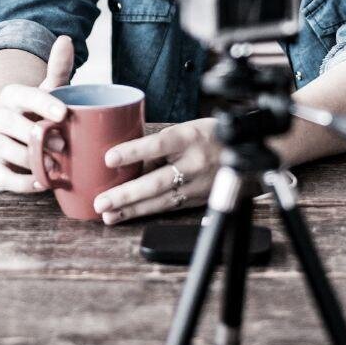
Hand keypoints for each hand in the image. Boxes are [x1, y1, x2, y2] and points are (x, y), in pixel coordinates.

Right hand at [0, 36, 74, 192]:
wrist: (26, 134)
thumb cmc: (42, 111)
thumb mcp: (52, 90)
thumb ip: (58, 68)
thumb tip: (65, 39)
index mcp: (11, 95)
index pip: (21, 94)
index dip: (41, 103)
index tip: (64, 114)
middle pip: (5, 121)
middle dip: (32, 133)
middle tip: (62, 145)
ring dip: (26, 158)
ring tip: (52, 166)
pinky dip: (17, 181)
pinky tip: (39, 183)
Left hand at [90, 119, 220, 224]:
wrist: (244, 155)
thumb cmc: (208, 136)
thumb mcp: (187, 129)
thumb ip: (161, 145)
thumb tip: (128, 160)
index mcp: (189, 137)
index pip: (158, 145)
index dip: (133, 152)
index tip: (109, 158)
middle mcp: (194, 163)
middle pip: (157, 182)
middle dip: (126, 194)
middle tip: (101, 201)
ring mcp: (197, 184)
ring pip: (161, 200)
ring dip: (132, 209)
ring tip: (109, 214)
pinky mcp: (197, 200)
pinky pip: (168, 207)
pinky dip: (145, 212)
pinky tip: (127, 215)